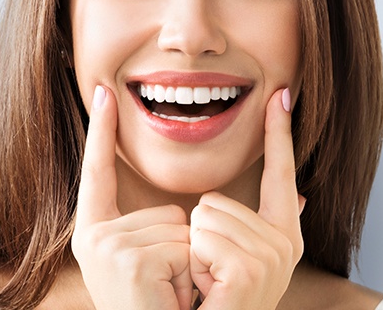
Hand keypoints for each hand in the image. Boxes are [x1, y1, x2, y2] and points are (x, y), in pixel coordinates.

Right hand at [71, 86, 192, 309]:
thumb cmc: (157, 307)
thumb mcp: (162, 262)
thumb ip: (185, 228)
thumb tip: (289, 195)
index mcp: (98, 232)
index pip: (99, 171)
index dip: (101, 132)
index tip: (104, 93)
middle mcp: (93, 236)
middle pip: (170, 210)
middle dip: (183, 250)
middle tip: (165, 288)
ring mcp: (104, 246)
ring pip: (181, 228)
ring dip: (188, 265)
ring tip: (166, 295)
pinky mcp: (124, 257)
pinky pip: (183, 246)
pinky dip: (189, 275)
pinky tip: (168, 299)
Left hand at [189, 88, 304, 309]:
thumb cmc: (216, 301)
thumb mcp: (239, 258)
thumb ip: (266, 222)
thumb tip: (300, 197)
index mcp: (281, 235)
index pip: (280, 173)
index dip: (279, 134)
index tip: (280, 95)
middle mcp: (283, 245)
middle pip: (216, 199)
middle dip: (200, 235)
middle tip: (212, 274)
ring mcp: (271, 258)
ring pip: (204, 215)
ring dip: (194, 251)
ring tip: (210, 283)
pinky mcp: (250, 269)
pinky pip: (201, 236)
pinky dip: (193, 263)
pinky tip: (209, 290)